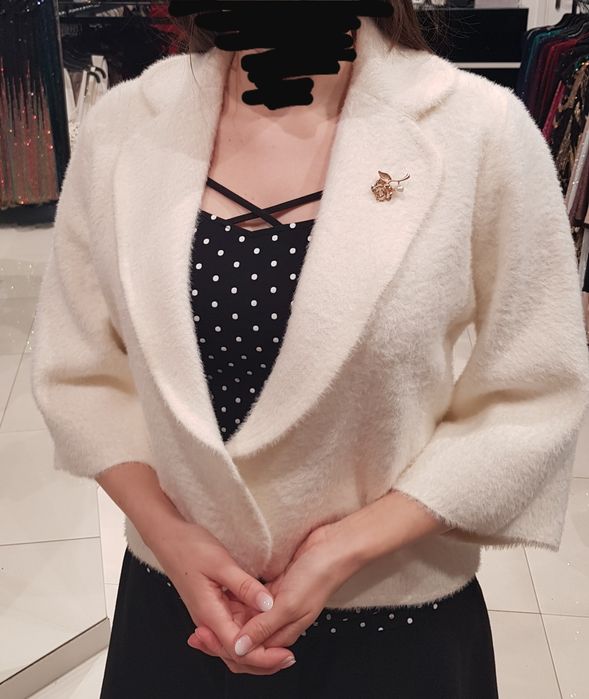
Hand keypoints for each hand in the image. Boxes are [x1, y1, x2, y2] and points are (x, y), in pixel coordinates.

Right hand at [145, 518, 295, 674]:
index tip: (285, 655)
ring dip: (258, 647)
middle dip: (263, 660)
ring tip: (283, 645)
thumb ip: (245, 586)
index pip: (238, 649)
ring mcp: (213, 614)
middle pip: (238, 653)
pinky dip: (251, 629)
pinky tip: (267, 624)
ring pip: (237, 641)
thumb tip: (268, 605)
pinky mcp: (216, 605)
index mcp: (209, 614)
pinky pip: (235, 624)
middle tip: (288, 657)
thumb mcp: (221, 563)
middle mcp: (210, 620)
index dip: (263, 657)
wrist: (170, 538)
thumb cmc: (190, 548)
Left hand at [190, 522, 355, 664]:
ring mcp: (276, 605)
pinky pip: (251, 601)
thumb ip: (263, 627)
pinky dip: (237, 603)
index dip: (225, 649)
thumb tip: (239, 649)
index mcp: (284, 632)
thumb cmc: (318, 575)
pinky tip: (223, 597)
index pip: (250, 654)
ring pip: (247, 621)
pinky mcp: (275, 588)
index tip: (202, 637)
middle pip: (246, 640)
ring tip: (204, 617)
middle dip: (222, 639)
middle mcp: (278, 622)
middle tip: (197, 631)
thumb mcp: (288, 604)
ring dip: (228, 621)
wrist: (335, 547)